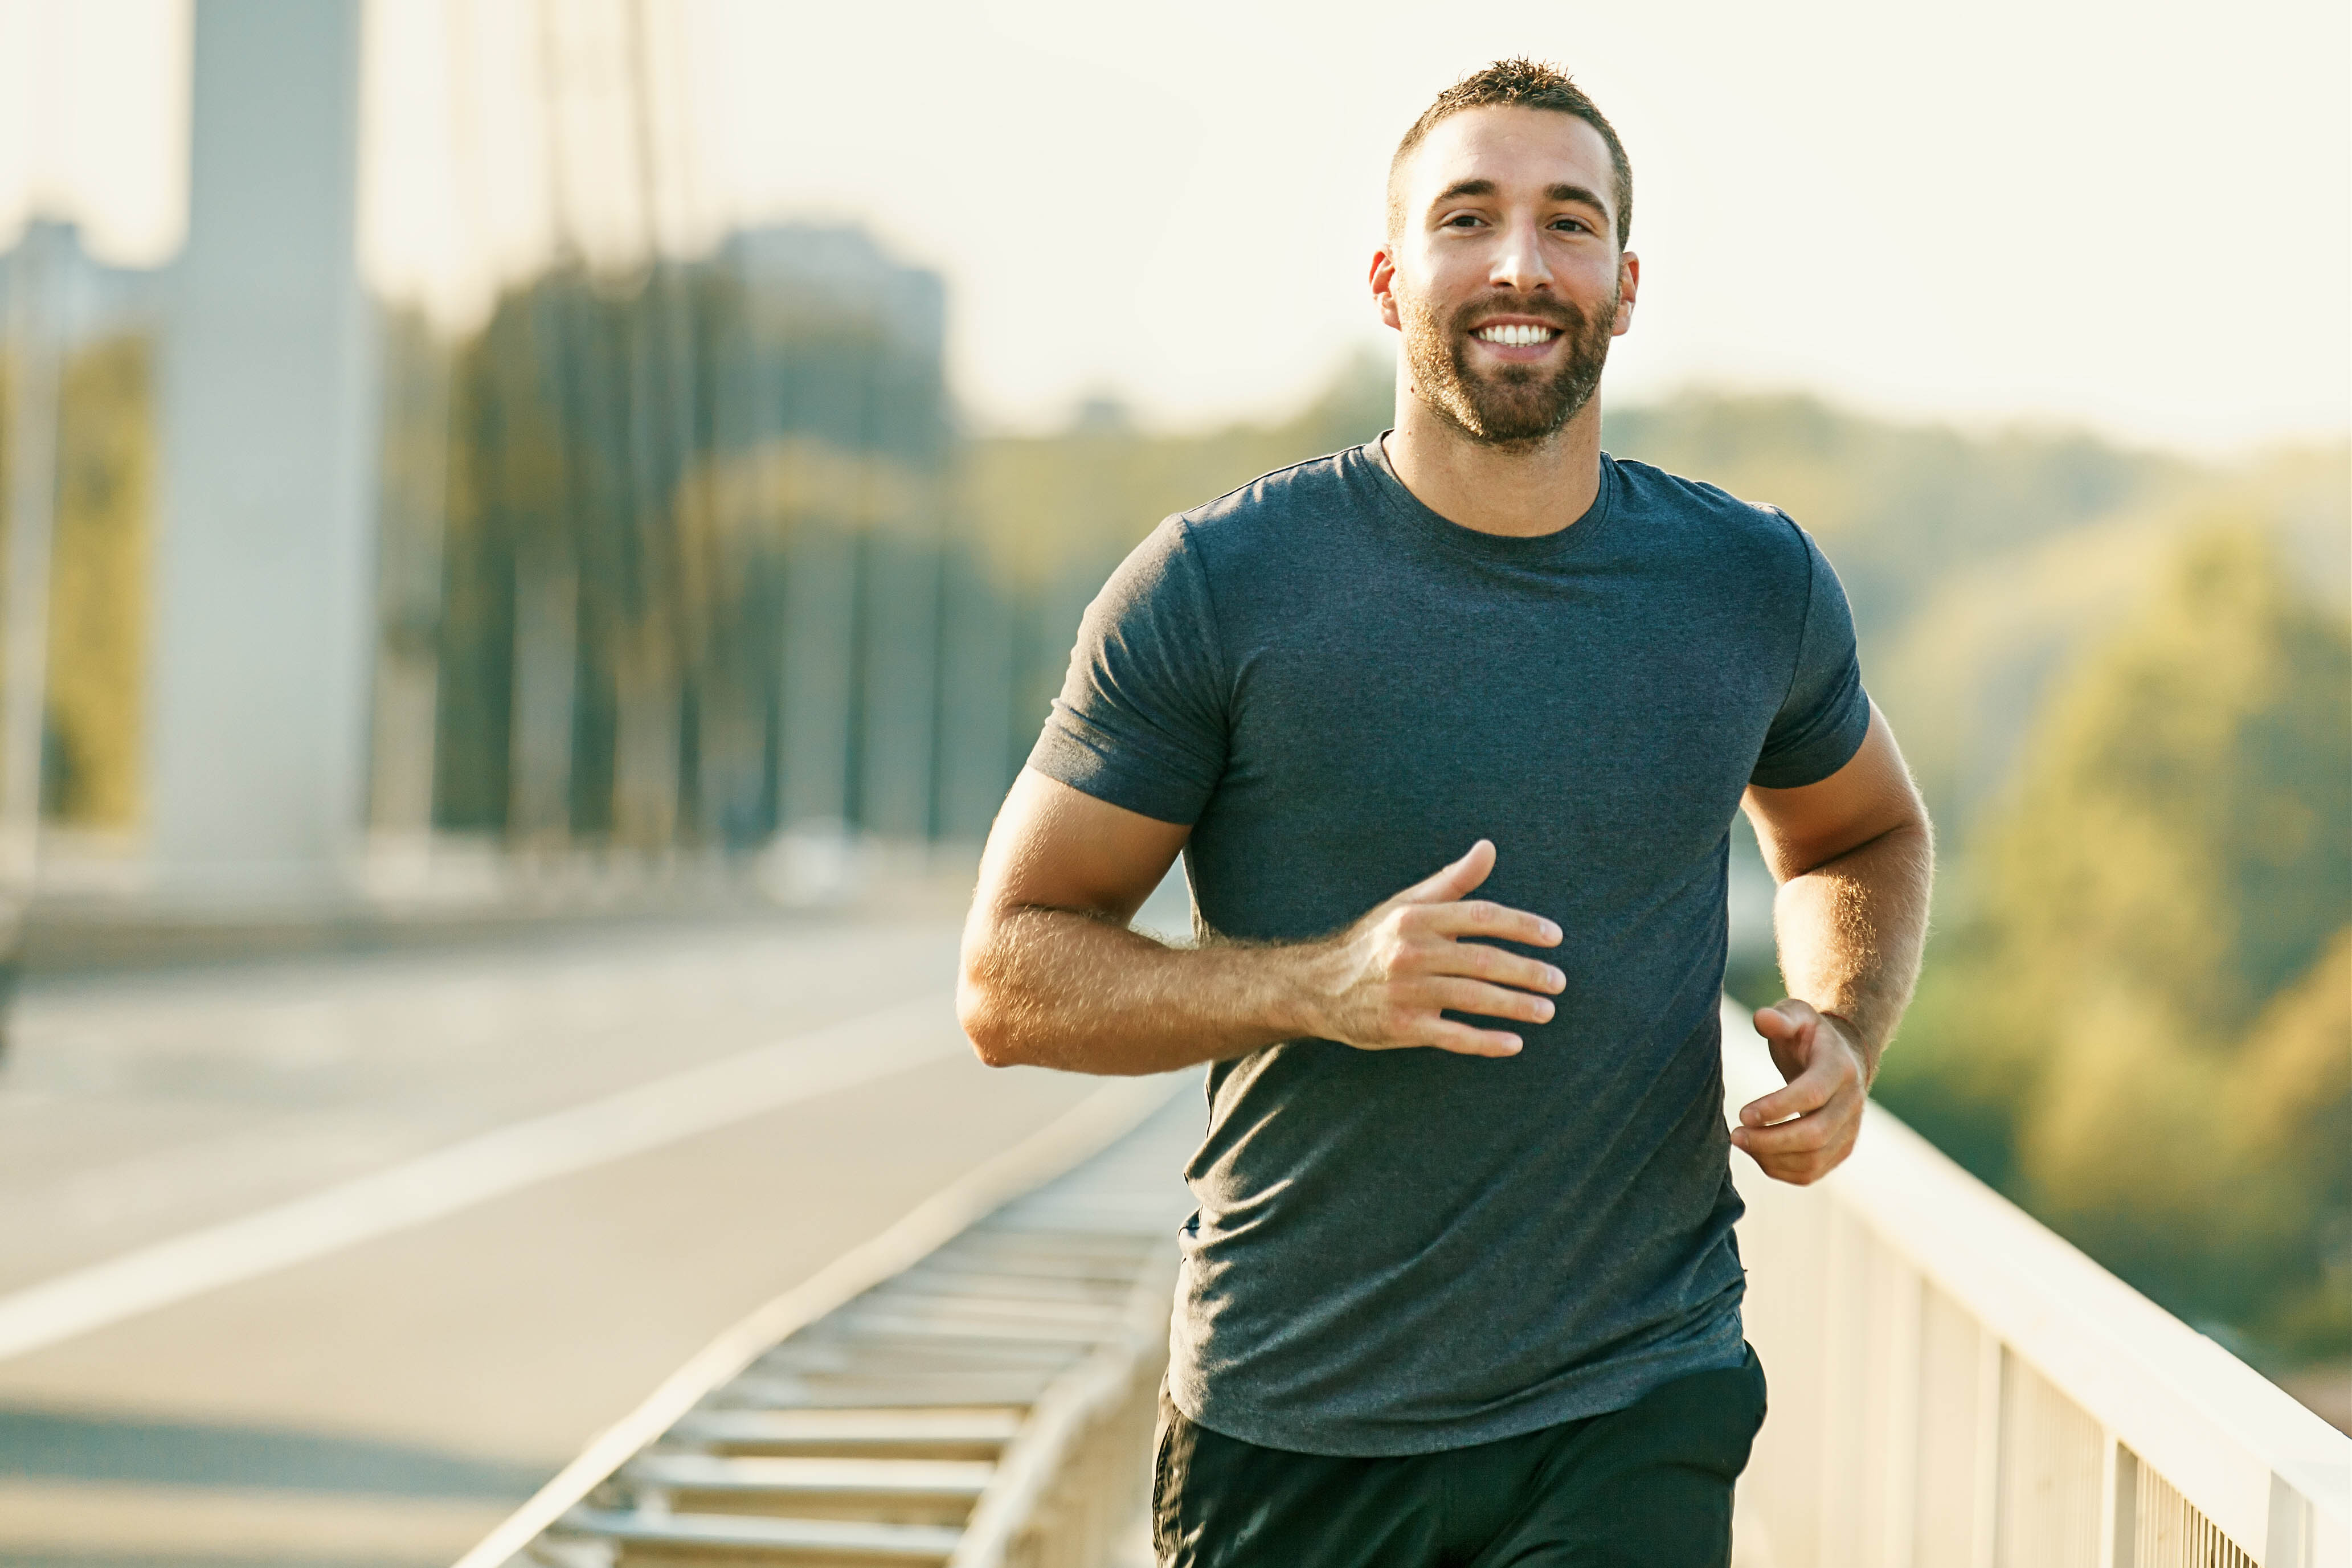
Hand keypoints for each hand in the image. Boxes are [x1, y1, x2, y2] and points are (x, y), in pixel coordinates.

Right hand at [1300, 840, 1563, 1057]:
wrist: (1321, 987)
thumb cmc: (1377, 942)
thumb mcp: (1408, 905)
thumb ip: (1454, 881)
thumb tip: (1489, 847)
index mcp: (1416, 917)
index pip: (1480, 916)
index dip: (1522, 925)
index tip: (1555, 937)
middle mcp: (1410, 952)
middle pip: (1483, 960)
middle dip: (1527, 971)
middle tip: (1559, 981)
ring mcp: (1406, 991)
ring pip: (1473, 998)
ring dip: (1515, 1006)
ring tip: (1547, 1010)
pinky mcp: (1402, 1026)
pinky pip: (1452, 1036)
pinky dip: (1485, 1042)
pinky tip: (1514, 1044)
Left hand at [1732, 999, 1868, 1183]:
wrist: (1840, 1059)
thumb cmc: (1808, 1036)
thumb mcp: (1796, 1015)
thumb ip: (1779, 1018)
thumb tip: (1762, 1018)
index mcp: (1840, 1068)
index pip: (1812, 1094)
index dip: (1777, 1108)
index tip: (1742, 1114)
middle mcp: (1852, 1102)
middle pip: (1815, 1135)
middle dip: (1770, 1140)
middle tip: (1735, 1135)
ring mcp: (1850, 1130)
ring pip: (1814, 1160)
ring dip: (1772, 1158)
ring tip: (1741, 1142)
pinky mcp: (1841, 1150)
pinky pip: (1812, 1172)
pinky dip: (1781, 1171)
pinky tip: (1757, 1154)